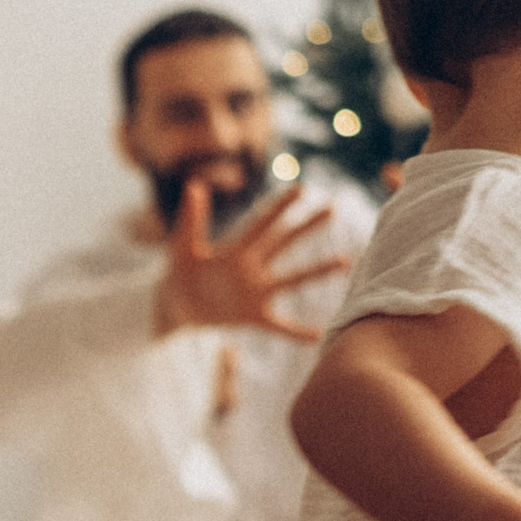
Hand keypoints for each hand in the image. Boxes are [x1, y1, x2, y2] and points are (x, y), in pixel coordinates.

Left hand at [152, 180, 350, 340]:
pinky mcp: (253, 317)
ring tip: (345, 261)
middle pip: (283, 244)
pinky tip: (318, 335)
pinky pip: (279, 326)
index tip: (302, 189)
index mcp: (236, 250)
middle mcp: (252, 268)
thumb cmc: (178, 274)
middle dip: (307, 227)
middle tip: (331, 208)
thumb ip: (191, 220)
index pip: (262, 224)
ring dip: (317, 271)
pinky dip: (297, 332)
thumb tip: (195, 185)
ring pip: (291, 279)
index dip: (280, 207)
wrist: (175, 306)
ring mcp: (256, 292)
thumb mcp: (182, 247)